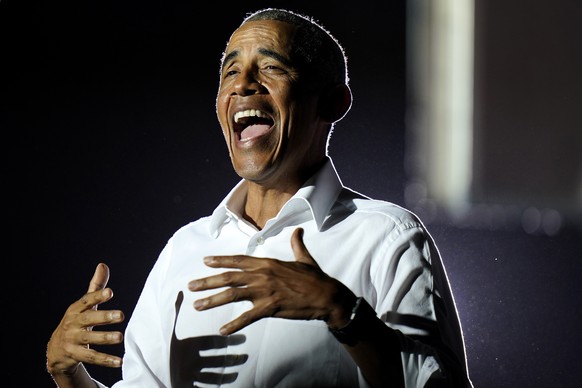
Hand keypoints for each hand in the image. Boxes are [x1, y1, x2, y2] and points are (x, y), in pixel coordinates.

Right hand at [46, 263, 124, 378]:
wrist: (56, 349)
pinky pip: (91, 358)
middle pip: (88, 320)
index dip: (97, 296)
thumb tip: (103, 264)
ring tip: (120, 337)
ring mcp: (72, 340)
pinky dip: (106, 360)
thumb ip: (95, 287)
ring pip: (89, 339)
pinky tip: (119, 361)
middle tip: (121, 315)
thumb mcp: (83, 305)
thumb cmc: (76, 322)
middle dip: (104, 317)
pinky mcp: (75, 355)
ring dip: (105, 338)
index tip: (110, 292)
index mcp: (76, 309)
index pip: (86, 301)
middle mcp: (73, 324)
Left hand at [188, 228, 355, 334]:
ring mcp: (265, 291)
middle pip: (229, 277)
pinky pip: (248, 317)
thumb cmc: (316, 278)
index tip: (205, 262)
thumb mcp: (304, 258)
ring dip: (212, 300)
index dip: (220, 261)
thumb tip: (298, 231)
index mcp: (268, 263)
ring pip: (232, 295)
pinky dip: (234, 324)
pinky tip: (222, 330)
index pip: (239, 260)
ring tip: (197, 305)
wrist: (327, 296)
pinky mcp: (271, 307)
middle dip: (208, 281)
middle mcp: (263, 275)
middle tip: (191, 286)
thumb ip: (297, 244)